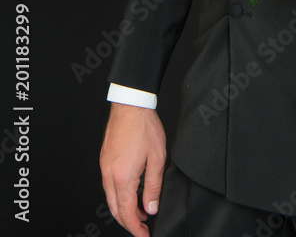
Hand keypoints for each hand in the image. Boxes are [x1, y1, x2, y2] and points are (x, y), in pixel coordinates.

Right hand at [100, 103, 165, 236]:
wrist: (131, 105)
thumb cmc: (144, 127)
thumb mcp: (157, 158)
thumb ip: (154, 186)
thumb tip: (150, 207)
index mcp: (123, 177)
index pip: (126, 213)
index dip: (136, 228)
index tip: (144, 235)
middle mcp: (109, 174)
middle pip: (115, 210)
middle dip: (128, 222)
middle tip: (142, 227)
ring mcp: (104, 167)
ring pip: (110, 198)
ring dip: (123, 209)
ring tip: (140, 211)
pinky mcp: (104, 160)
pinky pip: (108, 185)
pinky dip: (119, 195)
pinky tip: (131, 192)